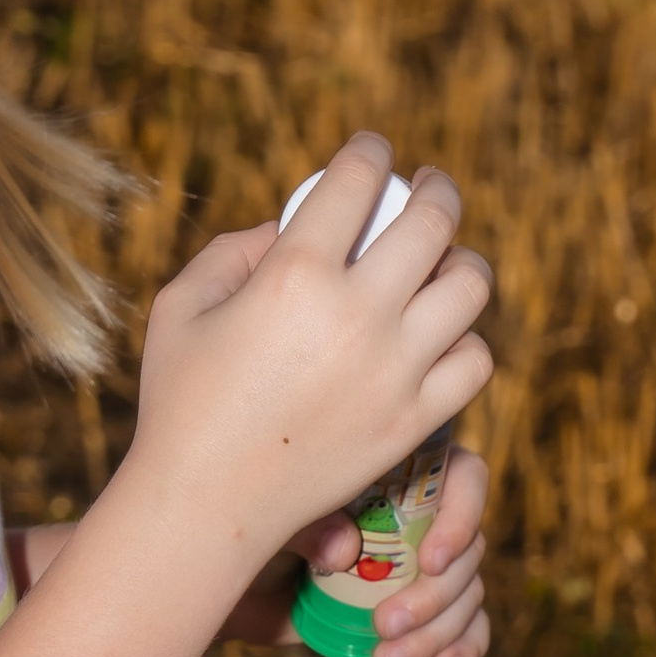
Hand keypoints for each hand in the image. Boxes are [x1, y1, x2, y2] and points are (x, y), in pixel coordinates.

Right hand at [127, 134, 494, 559]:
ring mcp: (395, 369)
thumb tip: (290, 226)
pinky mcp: (414, 419)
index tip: (372, 152)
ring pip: (471, 285)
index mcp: (295, 272)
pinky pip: (474, 360)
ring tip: (445, 260)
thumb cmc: (181, 401)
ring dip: (461, 260)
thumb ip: (234, 250)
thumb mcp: (181, 305)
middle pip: (434, 220)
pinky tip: (442, 334)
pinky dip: (464, 340)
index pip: (358, 179)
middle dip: (435, 189)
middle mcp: (356, 313)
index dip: (371, 151)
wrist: (205, 505)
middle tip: (428, 187)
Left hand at [220, 448, 492, 656]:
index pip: (464, 476)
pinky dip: (463, 647)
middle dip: (434, 596)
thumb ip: (305, 525)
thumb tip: (344, 551)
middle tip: (385, 625)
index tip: (429, 561)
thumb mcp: (267, 518)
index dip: (460, 517)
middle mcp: (419, 514)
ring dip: (438, 633)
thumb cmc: (248, 530)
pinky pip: (465, 626)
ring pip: (465, 594)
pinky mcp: (417, 610)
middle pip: (468, 549)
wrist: (229, 584)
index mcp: (397, 471)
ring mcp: (419, 565)